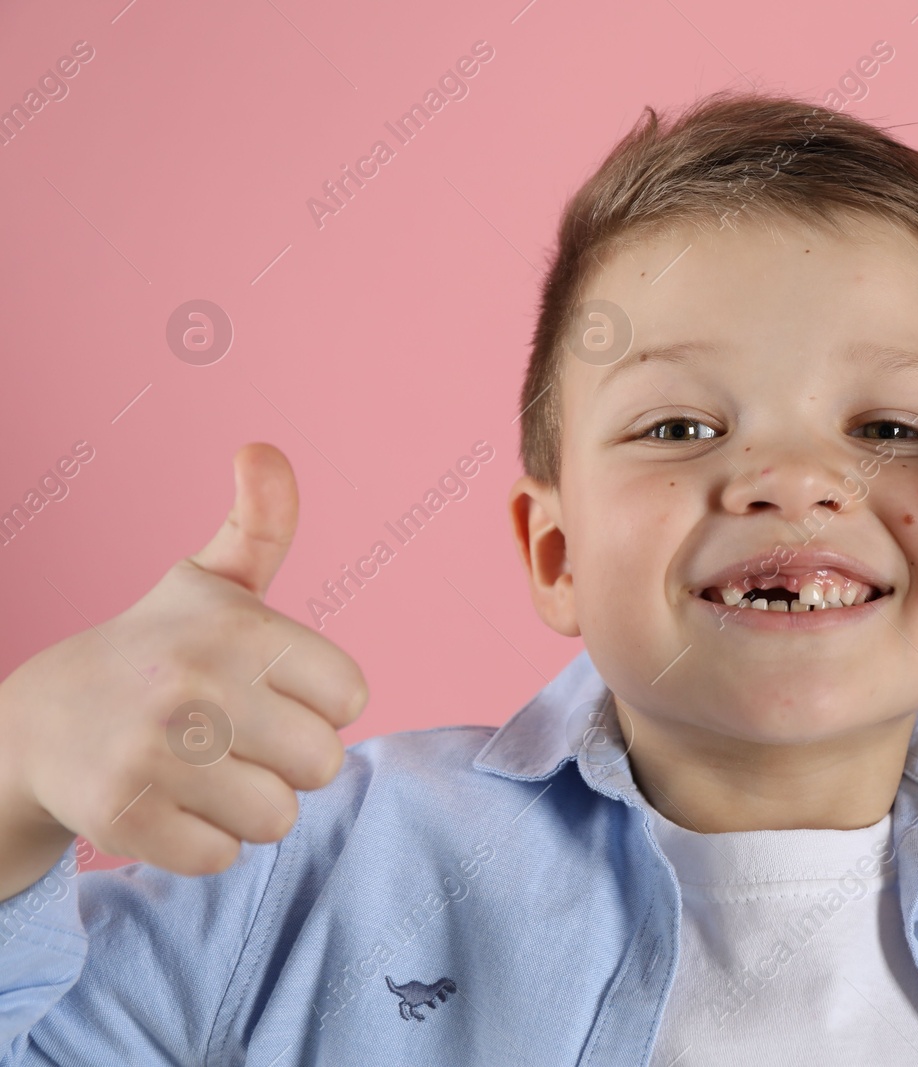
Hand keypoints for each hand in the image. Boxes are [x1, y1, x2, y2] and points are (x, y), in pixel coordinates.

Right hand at [0, 444, 366, 884]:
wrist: (41, 720)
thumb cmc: (157, 649)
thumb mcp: (211, 581)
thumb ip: (260, 521)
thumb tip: (262, 448)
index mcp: (237, 629)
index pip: (351, 697)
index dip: (318, 702)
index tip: (272, 690)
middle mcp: (196, 685)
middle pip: (323, 764)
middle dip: (290, 761)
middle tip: (240, 738)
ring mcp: (155, 754)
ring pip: (277, 818)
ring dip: (251, 805)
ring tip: (207, 770)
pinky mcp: (123, 817)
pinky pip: (221, 857)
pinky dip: (204, 842)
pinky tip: (172, 804)